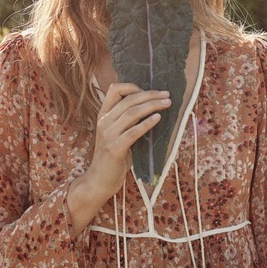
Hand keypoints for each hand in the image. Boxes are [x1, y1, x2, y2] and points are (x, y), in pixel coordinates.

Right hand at [68, 83, 169, 233]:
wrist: (99, 180)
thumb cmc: (112, 157)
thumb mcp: (116, 134)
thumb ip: (126, 121)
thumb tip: (151, 108)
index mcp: (103, 115)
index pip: (114, 90)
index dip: (132, 86)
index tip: (149, 91)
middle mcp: (104, 122)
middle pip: (128, 100)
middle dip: (150, 95)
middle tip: (167, 95)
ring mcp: (108, 135)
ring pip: (132, 113)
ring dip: (152, 106)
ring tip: (167, 103)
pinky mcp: (115, 149)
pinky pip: (133, 132)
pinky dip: (147, 123)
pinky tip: (158, 118)